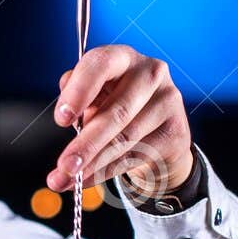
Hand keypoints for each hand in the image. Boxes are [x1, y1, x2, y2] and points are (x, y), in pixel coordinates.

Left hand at [48, 44, 192, 197]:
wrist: (158, 131)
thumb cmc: (118, 107)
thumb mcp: (95, 97)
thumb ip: (79, 99)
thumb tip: (65, 114)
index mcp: (123, 57)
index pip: (101, 64)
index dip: (79, 92)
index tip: (61, 119)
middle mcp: (150, 73)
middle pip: (116, 111)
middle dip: (85, 143)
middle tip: (65, 166)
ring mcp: (168, 101)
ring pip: (125, 139)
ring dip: (93, 164)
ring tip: (69, 179)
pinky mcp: (176, 131)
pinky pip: (136, 156)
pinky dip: (107, 172)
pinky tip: (87, 181)